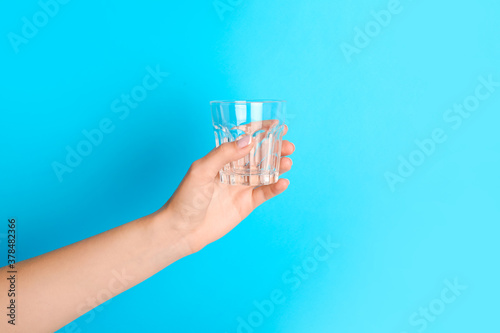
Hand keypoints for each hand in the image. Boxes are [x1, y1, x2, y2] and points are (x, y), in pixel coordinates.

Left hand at [154, 126, 294, 252]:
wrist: (181, 230)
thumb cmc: (185, 198)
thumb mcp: (201, 170)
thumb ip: (224, 154)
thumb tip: (248, 140)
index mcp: (221, 158)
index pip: (244, 140)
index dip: (260, 131)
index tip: (277, 125)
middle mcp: (233, 170)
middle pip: (259, 155)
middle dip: (275, 148)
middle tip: (288, 145)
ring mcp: (241, 187)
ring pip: (265, 173)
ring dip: (278, 166)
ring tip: (287, 162)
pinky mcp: (246, 204)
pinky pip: (265, 193)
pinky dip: (275, 187)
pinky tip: (283, 182)